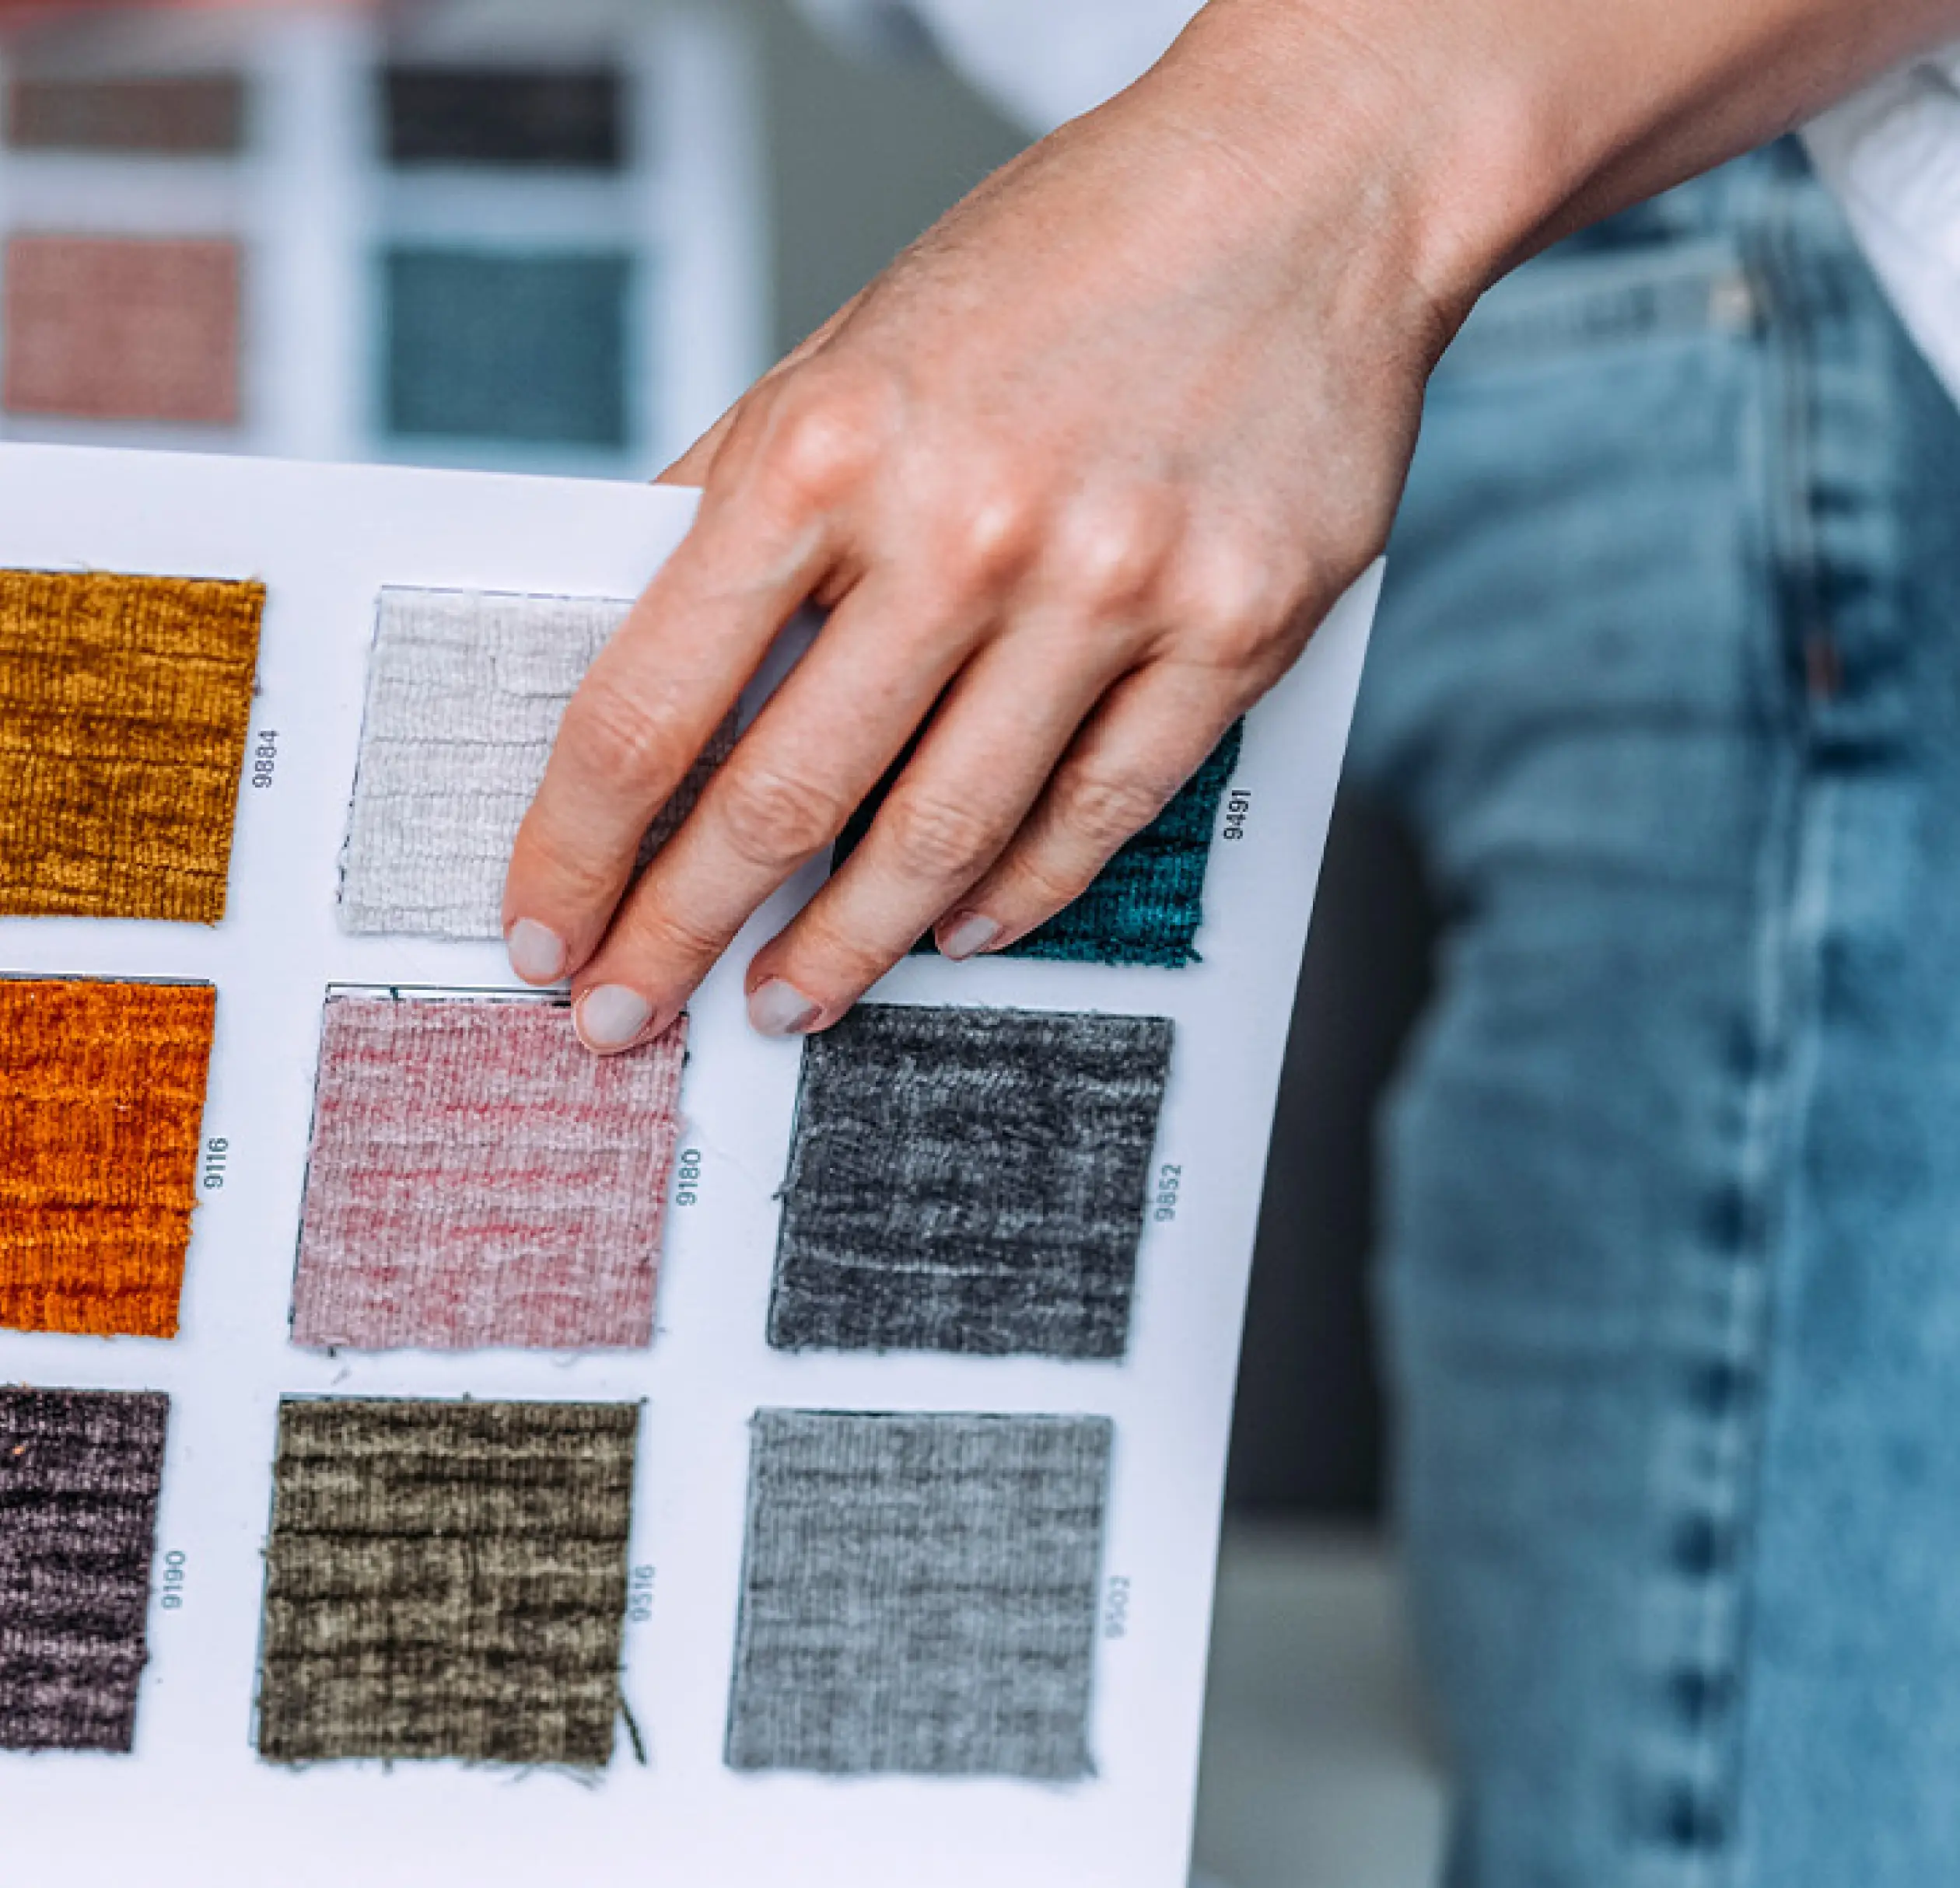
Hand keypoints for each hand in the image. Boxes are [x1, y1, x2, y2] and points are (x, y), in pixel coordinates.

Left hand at [504, 0, 1959, 1053]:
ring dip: (846, 948)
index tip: (546, 926)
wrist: (1301, 185)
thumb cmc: (1062, 260)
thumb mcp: (851, 347)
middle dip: (682, 934)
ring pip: (944, 838)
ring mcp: (1112, 587)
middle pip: (780, 801)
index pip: (652, 701)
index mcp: (828, 445)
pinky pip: (1099, 812)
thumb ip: (740, 502)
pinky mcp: (1234, 629)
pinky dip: (1016, 892)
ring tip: (789, 998)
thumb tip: (640, 654)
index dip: (580, 846)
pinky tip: (961, 927)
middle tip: (631, 1011)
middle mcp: (966, 525)